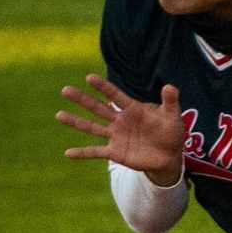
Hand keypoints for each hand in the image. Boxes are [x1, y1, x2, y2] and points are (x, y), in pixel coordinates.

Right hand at [57, 76, 187, 182]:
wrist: (168, 155)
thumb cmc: (170, 132)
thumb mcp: (172, 116)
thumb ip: (170, 102)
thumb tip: (171, 86)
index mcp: (132, 110)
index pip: (115, 96)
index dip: (104, 87)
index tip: (89, 78)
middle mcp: (120, 121)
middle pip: (98, 108)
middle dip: (82, 100)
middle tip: (65, 90)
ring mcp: (116, 136)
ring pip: (92, 127)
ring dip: (75, 122)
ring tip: (58, 115)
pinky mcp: (115, 152)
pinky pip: (96, 152)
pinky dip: (82, 153)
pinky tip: (68, 153)